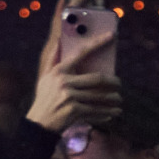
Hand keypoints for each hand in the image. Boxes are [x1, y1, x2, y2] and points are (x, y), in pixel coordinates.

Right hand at [27, 18, 120, 133]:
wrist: (38, 123)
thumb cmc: (44, 99)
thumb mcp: (44, 78)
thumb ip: (52, 59)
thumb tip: (58, 40)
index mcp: (59, 71)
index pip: (81, 52)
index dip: (98, 42)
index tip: (111, 35)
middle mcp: (64, 82)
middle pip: (97, 78)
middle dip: (113, 82)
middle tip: (119, 84)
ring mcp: (69, 96)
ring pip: (99, 96)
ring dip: (113, 99)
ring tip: (119, 100)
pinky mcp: (74, 111)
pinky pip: (96, 110)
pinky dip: (106, 112)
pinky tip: (113, 113)